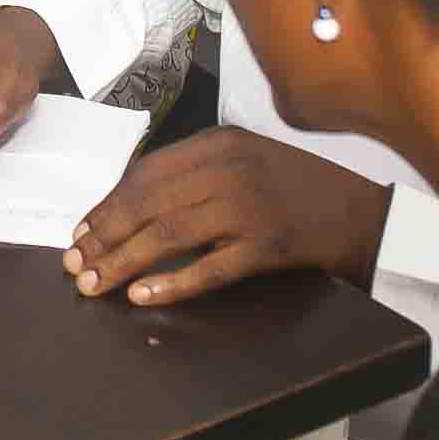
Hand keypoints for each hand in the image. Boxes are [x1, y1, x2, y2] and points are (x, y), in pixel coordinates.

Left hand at [63, 127, 381, 307]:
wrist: (364, 213)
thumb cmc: (299, 187)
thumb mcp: (246, 158)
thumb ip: (197, 171)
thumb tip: (133, 204)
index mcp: (219, 143)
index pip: (144, 174)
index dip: (107, 204)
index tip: (81, 231)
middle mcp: (229, 169)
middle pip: (147, 204)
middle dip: (104, 236)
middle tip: (75, 263)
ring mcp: (248, 207)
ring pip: (167, 235)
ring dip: (122, 263)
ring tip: (92, 284)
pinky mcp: (267, 245)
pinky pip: (208, 269)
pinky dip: (171, 283)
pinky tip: (142, 297)